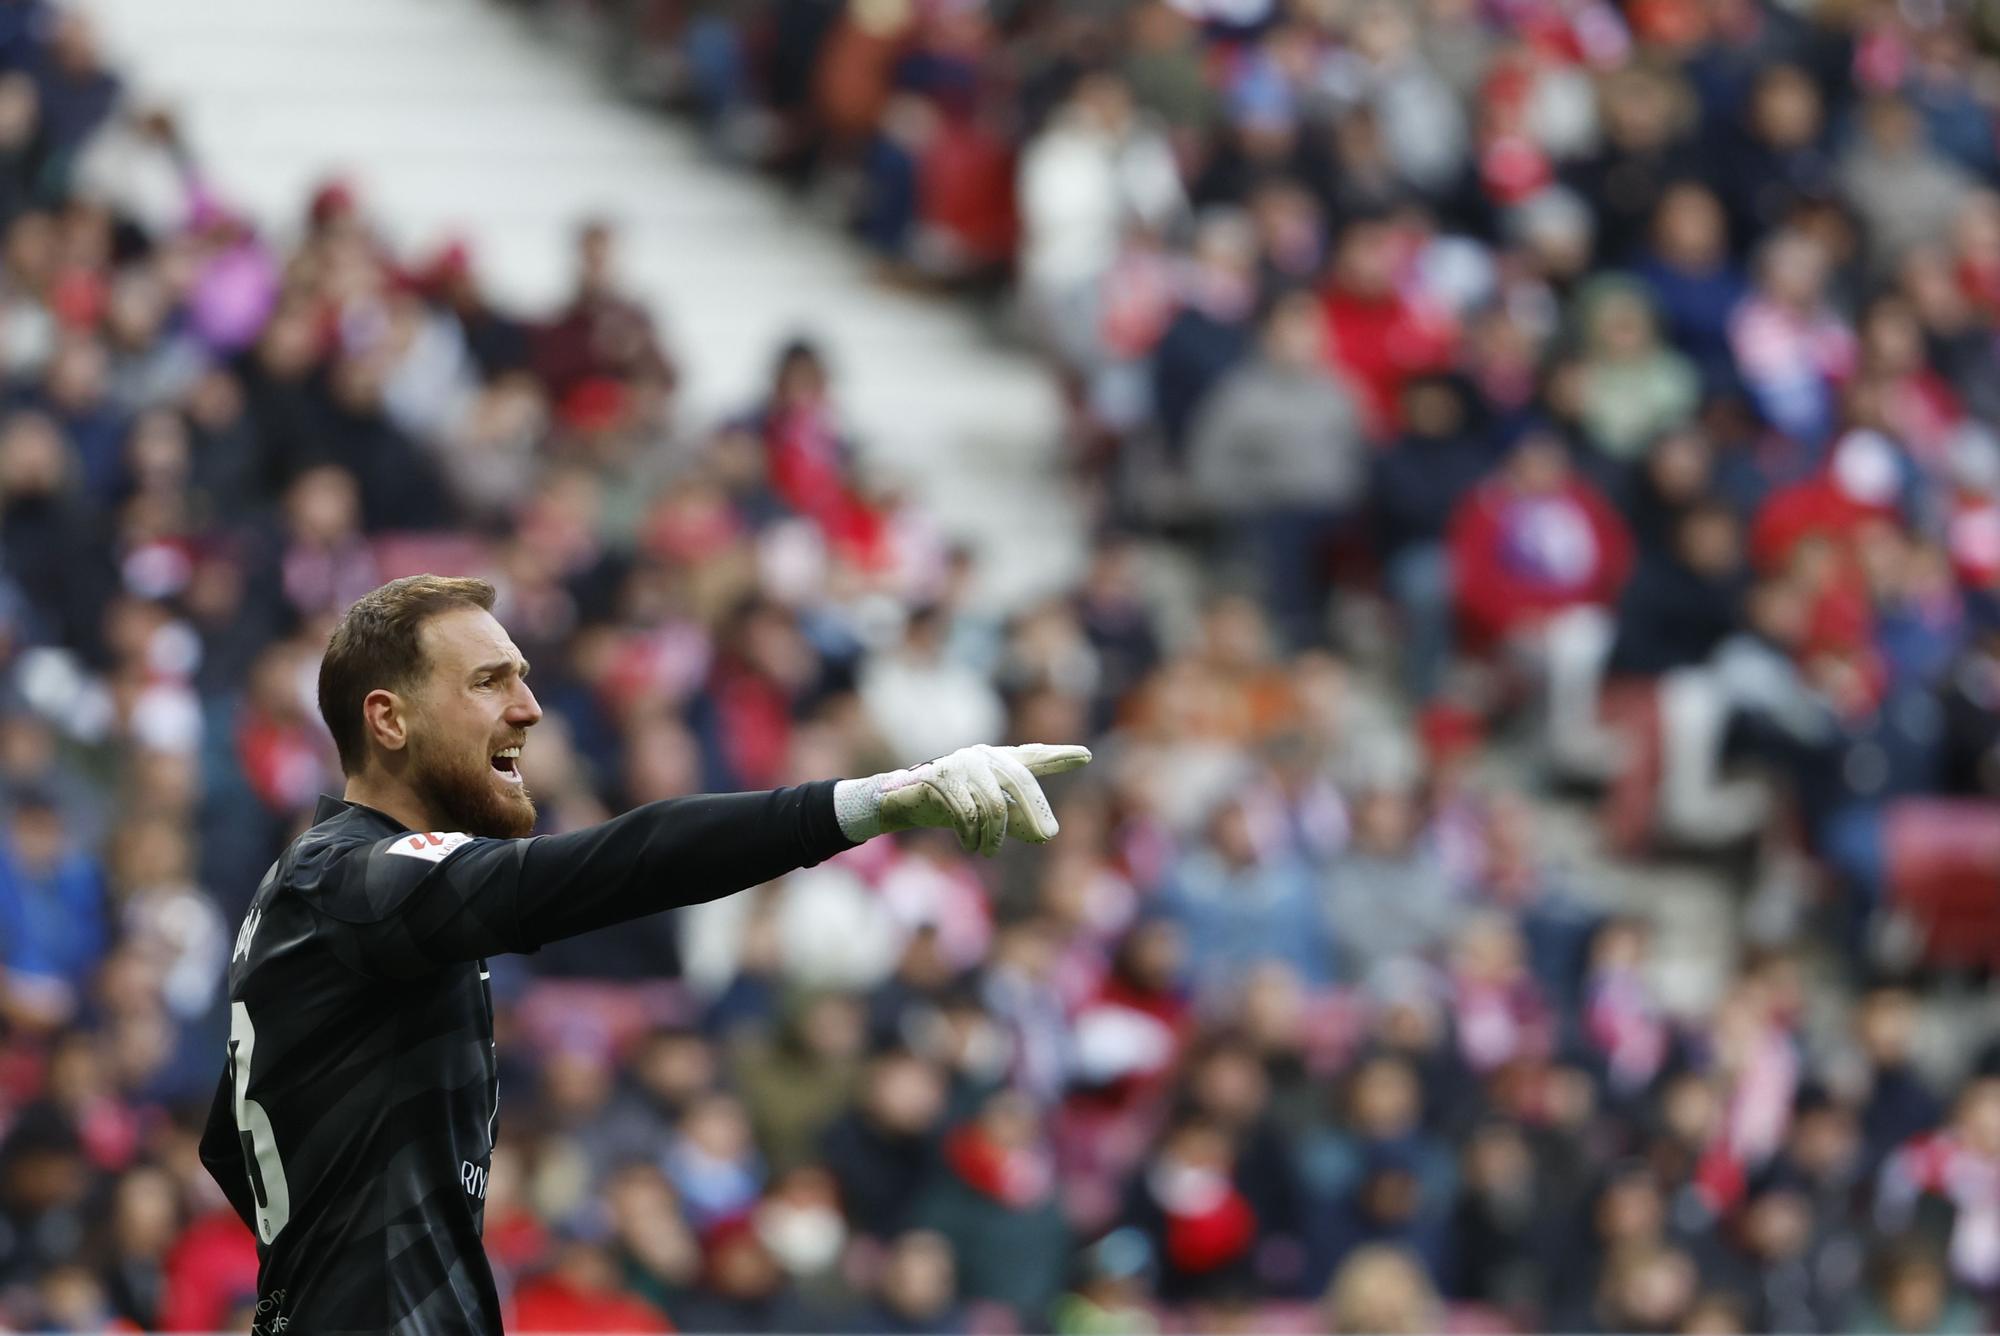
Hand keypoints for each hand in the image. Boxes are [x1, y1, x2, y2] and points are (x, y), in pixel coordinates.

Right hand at [847, 743, 1091, 855]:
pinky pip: (967, 813)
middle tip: (1046, 836)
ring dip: (994, 836)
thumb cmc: (952, 806)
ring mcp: (960, 763)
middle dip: (1036, 812)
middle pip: (1020, 783)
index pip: (1032, 758)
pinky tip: (970, 845)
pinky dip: (971, 835)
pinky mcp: (939, 777)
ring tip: (988, 850)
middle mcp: (982, 756)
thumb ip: (1017, 819)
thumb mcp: (988, 814)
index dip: (1059, 757)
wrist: (902, 803)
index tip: (1086, 755)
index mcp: (997, 762)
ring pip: (994, 805)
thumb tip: (1047, 833)